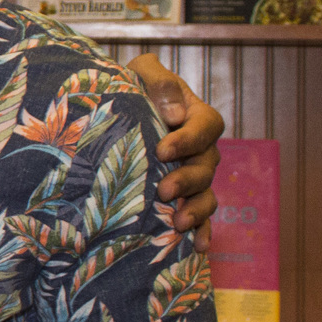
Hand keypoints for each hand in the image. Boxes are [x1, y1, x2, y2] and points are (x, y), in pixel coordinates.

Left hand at [126, 52, 221, 232]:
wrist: (114, 114)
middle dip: (187, 180)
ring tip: (177, 222)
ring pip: (206, 195)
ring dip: (196, 210)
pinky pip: (201, 218)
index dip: (189, 139)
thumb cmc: (129, 88)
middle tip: (163, 190)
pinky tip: (199, 247)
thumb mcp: (141, 73)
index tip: (163, 148)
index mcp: (195, 117)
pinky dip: (203, 232)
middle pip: (207, 166)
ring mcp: (194, 176)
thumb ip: (159, 82)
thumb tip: (174, 113)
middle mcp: (200, 149)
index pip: (207, 126)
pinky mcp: (183, 198)